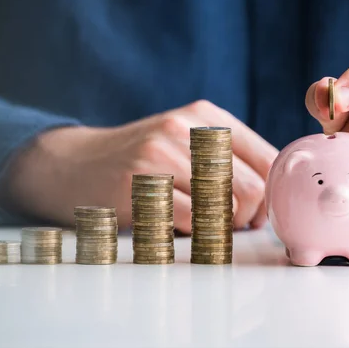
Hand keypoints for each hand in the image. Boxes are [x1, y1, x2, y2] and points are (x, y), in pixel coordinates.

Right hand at [0, 100, 277, 232]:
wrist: (75, 162)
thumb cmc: (140, 158)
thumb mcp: (185, 140)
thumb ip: (227, 156)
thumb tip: (273, 193)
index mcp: (206, 115)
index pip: (268, 157)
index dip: (272, 193)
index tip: (261, 211)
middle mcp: (188, 127)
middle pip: (253, 187)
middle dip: (251, 217)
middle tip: (236, 225)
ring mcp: (162, 152)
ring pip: (225, 206)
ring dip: (223, 227)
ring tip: (206, 224)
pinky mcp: (140, 181)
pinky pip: (190, 220)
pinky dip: (191, 232)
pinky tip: (177, 225)